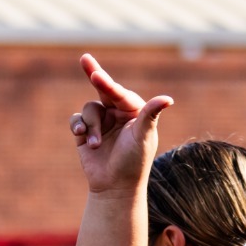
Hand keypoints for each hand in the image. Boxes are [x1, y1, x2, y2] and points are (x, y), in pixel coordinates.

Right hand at [70, 54, 172, 195]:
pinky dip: (78, 126)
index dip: (107, 84)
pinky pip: (77, 120)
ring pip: (89, 109)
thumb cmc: (134, 162)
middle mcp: (117, 112)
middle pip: (103, 88)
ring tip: (95, 144)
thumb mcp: (143, 137)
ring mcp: (101, 121)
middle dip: (95, 74)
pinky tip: (81, 136)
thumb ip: (150, 115)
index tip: (96, 76)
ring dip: (90, 126)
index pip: (119, 93)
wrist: (115, 187)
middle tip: (85, 59)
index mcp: (134, 110)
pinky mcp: (86, 132)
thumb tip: (168, 99)